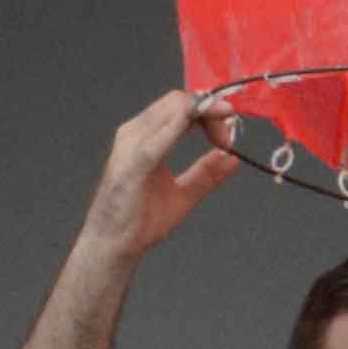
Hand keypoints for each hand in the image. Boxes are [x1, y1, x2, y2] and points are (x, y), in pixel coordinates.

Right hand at [76, 90, 239, 265]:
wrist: (114, 246)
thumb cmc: (139, 222)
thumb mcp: (183, 195)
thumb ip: (205, 174)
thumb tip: (232, 157)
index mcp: (144, 138)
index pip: (180, 107)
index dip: (208, 112)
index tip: (227, 136)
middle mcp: (135, 133)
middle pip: (178, 102)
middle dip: (210, 110)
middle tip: (228, 137)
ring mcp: (132, 144)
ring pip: (173, 109)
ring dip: (204, 113)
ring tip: (223, 134)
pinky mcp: (134, 161)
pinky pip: (161, 135)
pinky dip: (183, 123)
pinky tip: (200, 123)